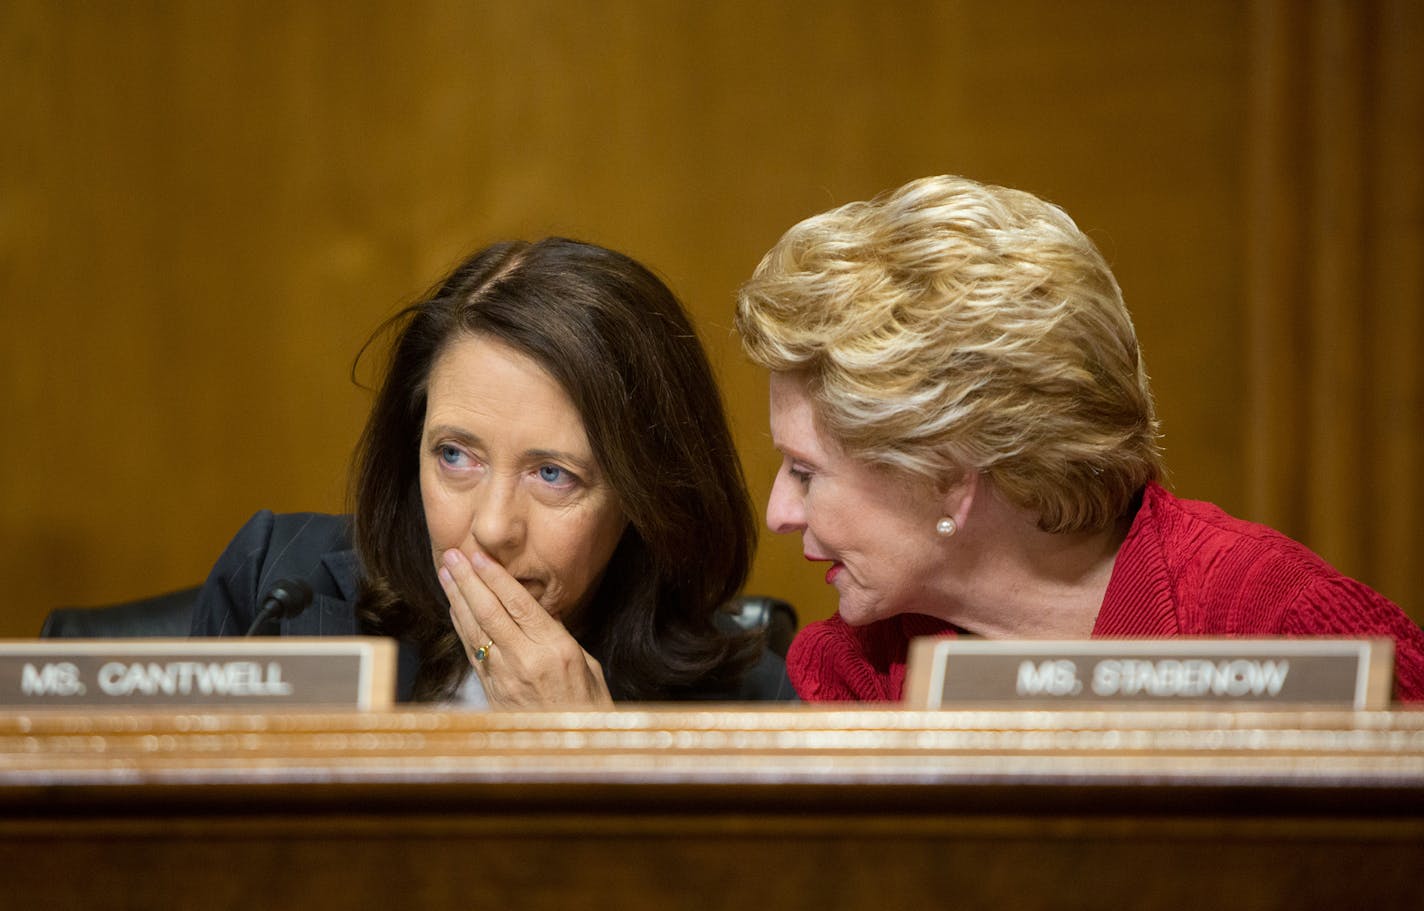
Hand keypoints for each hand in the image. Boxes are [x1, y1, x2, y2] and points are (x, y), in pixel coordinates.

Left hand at [437, 547, 613, 708]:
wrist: (570, 751)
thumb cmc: (588, 707)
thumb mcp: (587, 665)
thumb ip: (560, 635)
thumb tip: (541, 611)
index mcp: (555, 649)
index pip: (518, 603)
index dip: (495, 577)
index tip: (479, 555)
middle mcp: (526, 660)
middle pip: (489, 611)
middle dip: (468, 580)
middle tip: (452, 556)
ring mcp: (505, 677)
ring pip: (474, 629)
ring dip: (457, 598)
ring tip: (445, 573)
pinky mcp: (492, 691)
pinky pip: (472, 651)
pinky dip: (461, 626)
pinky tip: (454, 608)